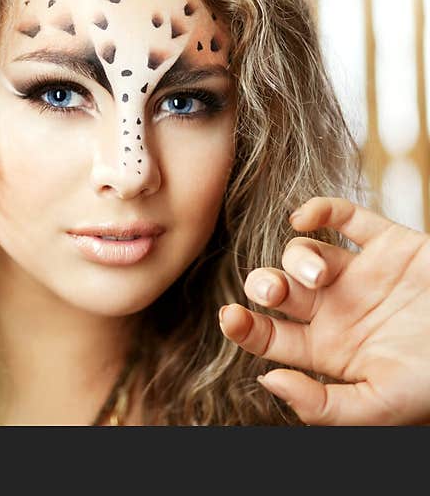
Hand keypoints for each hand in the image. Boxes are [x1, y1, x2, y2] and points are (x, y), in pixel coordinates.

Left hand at [219, 196, 429, 424]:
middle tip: (275, 292)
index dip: (242, 326)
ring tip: (321, 275)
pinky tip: (302, 217)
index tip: (230, 317)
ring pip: (301, 252)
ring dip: (297, 257)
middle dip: (263, 286)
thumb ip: (323, 406)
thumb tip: (270, 381)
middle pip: (275, 289)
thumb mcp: (381, 406)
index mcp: (326, 349)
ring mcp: (359, 274)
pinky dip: (318, 210)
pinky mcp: (388, 244)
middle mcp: (335, 309)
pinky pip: (341, 215)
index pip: (267, 335)